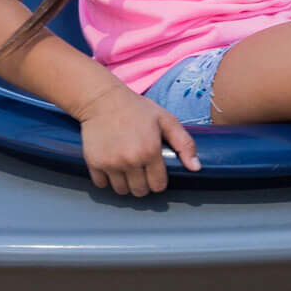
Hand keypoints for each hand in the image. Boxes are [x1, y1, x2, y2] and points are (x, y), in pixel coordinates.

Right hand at [77, 85, 199, 196]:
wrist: (102, 99)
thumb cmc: (136, 108)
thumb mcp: (165, 120)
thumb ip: (184, 143)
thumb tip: (196, 167)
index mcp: (150, 151)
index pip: (158, 185)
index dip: (158, 181)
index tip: (155, 172)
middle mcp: (130, 160)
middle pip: (140, 191)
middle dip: (143, 184)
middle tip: (141, 171)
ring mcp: (111, 163)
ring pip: (121, 191)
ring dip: (125, 184)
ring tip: (126, 169)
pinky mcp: (94, 162)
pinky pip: (102, 184)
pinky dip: (106, 179)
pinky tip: (111, 166)